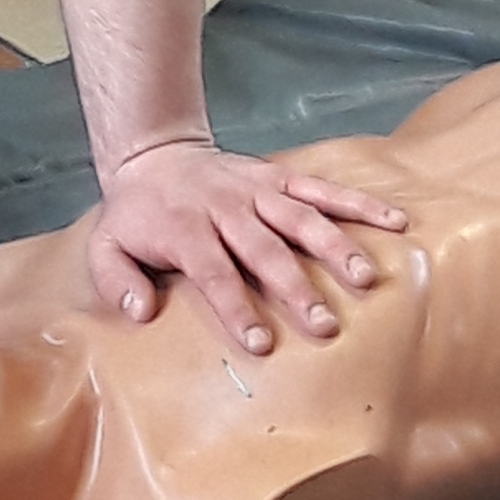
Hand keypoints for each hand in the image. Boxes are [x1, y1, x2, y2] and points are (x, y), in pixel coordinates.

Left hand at [86, 138, 407, 355]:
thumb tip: (140, 313)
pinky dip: (359, 203)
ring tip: (366, 279)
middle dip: (295, 288)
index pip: (214, 272)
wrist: (154, 155)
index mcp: (185, 229)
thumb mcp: (105, 247)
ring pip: (302, 218)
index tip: (261, 344)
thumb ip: (117, 281)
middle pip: (265, 249)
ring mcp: (258, 191)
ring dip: (335, 248)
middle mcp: (227, 208)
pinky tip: (394, 222)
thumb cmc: (135, 215)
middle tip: (324, 325)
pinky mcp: (280, 177)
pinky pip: (323, 188)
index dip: (237, 307)